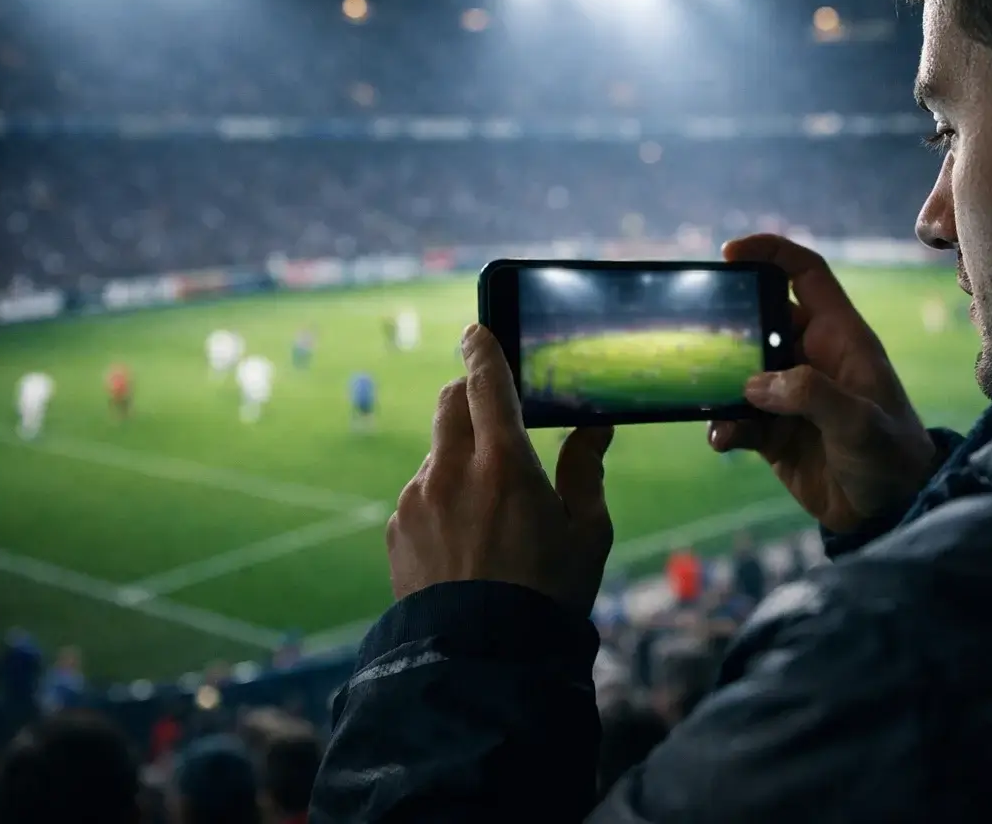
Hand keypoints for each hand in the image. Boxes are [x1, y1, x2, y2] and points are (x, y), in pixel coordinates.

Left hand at [387, 324, 614, 615]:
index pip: (486, 382)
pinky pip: (420, 494)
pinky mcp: (397, 529)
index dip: (483, 349)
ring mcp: (417, 500)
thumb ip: (586, 469)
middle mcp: (451, 472)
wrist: (483, 661)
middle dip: (472, 396)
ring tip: (491, 507)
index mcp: (505, 464)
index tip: (478, 331)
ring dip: (459, 457)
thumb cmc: (548, 595)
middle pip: (451, 402)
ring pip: (436, 452)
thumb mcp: (587, 532)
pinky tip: (466, 540)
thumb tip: (593, 428)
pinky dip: (441, 498)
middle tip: (498, 416)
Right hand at [709, 235, 939, 533]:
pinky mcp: (773, 433)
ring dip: (718, 383)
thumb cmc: (891, 457)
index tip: (729, 253)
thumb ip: (811, 394)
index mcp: (840, 337)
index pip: (806, 275)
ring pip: (739, 372)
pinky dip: (722, 426)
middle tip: (699, 335)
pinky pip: (736, 418)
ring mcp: (789, 396)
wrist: (891, 515)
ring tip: (705, 394)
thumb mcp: (860, 422)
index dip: (771, 253)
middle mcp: (811, 358)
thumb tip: (754, 384)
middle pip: (759, 320)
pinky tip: (722, 439)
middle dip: (727, 324)